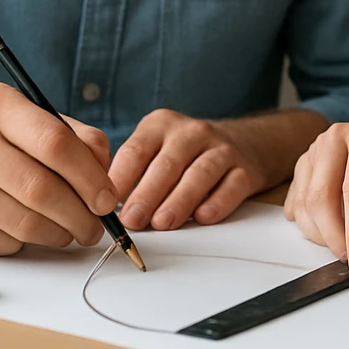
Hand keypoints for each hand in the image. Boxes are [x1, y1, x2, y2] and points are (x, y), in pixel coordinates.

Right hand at [0, 81, 116, 254]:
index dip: (90, 176)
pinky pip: (5, 243)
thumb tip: (105, 178)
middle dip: (82, 215)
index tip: (107, 198)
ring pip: (27, 224)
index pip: (55, 142)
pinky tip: (29, 230)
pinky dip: (28, 242)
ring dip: (60, 234)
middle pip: (43, 189)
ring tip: (70, 230)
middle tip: (96, 225)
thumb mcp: (23, 118)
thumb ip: (74, 137)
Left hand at [110, 109, 271, 230]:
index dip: (120, 179)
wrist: (244, 143)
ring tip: (163, 223)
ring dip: (179, 200)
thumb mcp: (156, 149)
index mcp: (162, 125)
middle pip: (167, 164)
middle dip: (147, 194)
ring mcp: (221, 149)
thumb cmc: (186, 154)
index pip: (136, 150)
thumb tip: (103, 206)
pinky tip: (202, 217)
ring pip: (200, 174)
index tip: (106, 204)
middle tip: (132, 220)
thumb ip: (133, 173)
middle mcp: (192, 132)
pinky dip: (217, 203)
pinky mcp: (245, 169)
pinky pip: (231, 186)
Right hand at [283, 118, 348, 273]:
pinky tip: (329, 226)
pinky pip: (296, 204)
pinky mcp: (300, 166)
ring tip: (344, 240)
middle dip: (334, 238)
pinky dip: (310, 226)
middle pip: (322, 197)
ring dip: (321, 235)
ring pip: (305, 204)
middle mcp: (335, 139)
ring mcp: (313, 151)